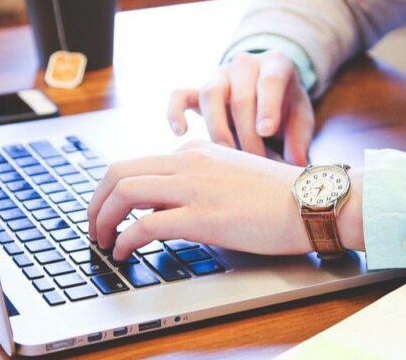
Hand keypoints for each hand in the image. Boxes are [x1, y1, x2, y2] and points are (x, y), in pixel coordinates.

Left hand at [87, 140, 363, 259]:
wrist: (312, 202)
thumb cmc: (281, 196)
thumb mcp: (232, 175)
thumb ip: (199, 182)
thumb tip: (166, 207)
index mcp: (196, 151)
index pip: (139, 164)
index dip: (114, 191)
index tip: (110, 212)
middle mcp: (189, 162)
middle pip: (119, 172)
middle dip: (96, 202)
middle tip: (93, 226)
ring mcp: (194, 187)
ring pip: (124, 192)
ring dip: (102, 219)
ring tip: (102, 241)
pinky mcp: (202, 216)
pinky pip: (145, 225)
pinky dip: (125, 240)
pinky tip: (124, 253)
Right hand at [167, 50, 314, 165]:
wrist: (267, 91)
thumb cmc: (286, 106)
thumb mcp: (301, 117)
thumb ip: (300, 138)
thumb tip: (296, 164)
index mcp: (276, 64)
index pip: (270, 80)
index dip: (267, 106)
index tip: (266, 131)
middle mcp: (245, 64)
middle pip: (240, 96)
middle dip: (247, 133)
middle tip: (255, 162)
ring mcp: (219, 76)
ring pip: (210, 94)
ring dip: (218, 129)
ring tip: (227, 156)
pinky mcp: (198, 90)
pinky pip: (180, 95)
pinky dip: (175, 112)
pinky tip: (180, 133)